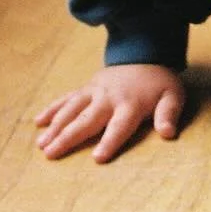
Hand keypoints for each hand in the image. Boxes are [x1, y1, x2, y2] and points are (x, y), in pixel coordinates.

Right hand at [35, 62, 184, 161]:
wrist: (145, 53)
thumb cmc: (159, 83)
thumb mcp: (172, 96)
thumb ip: (169, 115)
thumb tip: (168, 133)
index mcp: (130, 104)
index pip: (119, 126)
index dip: (109, 142)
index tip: (97, 158)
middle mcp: (108, 98)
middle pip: (86, 120)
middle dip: (68, 137)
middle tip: (51, 154)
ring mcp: (94, 91)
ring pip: (71, 110)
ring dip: (55, 126)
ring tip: (41, 145)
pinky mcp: (86, 87)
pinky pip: (66, 98)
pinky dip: (52, 109)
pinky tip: (38, 123)